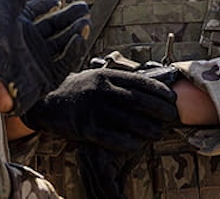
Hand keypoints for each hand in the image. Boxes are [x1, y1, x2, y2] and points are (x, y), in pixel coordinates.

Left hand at [0, 0, 89, 115]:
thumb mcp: (3, 13)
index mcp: (17, 27)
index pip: (35, 11)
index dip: (45, 3)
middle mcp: (29, 44)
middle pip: (54, 27)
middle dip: (69, 17)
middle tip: (84, 8)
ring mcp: (39, 61)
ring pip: (63, 43)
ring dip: (75, 31)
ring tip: (86, 21)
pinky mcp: (46, 78)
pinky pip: (65, 62)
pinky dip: (74, 51)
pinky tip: (78, 39)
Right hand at [21, 68, 178, 153]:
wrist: (47, 103)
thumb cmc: (80, 90)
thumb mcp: (98, 78)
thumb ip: (120, 81)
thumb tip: (152, 88)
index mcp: (106, 75)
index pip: (140, 82)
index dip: (159, 92)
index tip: (172, 99)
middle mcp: (100, 89)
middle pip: (138, 101)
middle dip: (160, 110)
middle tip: (171, 117)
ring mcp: (92, 109)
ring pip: (129, 120)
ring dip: (148, 129)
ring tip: (158, 133)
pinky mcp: (85, 127)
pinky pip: (113, 138)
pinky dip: (129, 143)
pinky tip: (138, 145)